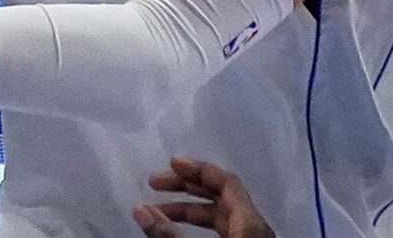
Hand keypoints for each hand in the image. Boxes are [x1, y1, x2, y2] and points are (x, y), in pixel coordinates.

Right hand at [133, 157, 274, 235]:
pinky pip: (223, 230)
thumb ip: (169, 233)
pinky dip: (199, 227)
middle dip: (186, 187)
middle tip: (154, 183)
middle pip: (221, 196)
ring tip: (158, 210)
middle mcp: (255, 226)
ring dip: (189, 209)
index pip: (226, 181)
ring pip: (220, 216)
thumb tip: (137, 208)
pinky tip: (179, 228)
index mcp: (251, 221)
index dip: (197, 169)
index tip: (171, 162)